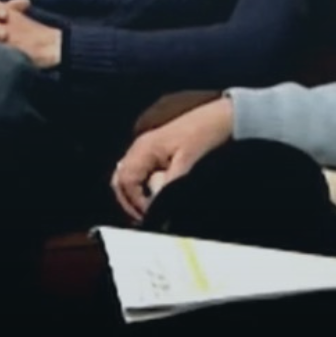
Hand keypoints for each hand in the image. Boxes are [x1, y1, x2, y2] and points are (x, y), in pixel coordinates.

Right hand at [111, 98, 234, 221]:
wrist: (216, 118)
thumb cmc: (202, 135)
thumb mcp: (187, 161)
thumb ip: (169, 184)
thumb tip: (154, 206)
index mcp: (144, 148)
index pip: (125, 181)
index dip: (135, 201)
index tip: (150, 215)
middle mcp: (139, 147)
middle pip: (119, 180)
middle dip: (128, 201)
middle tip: (143, 218)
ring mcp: (143, 148)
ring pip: (125, 176)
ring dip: (132, 195)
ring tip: (146, 211)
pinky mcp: (152, 151)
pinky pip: (136, 172)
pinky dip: (139, 187)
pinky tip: (152, 197)